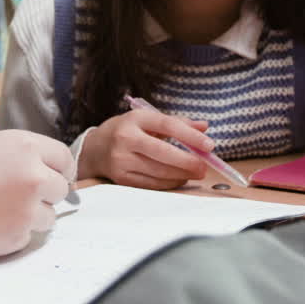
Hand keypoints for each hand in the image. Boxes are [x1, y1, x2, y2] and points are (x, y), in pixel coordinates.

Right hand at [0, 130, 73, 257]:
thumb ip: (5, 149)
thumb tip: (15, 158)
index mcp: (23, 147)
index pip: (63, 157)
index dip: (59, 168)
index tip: (57, 176)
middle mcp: (33, 176)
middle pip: (60, 189)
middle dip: (45, 193)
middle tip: (22, 197)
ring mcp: (27, 209)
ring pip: (48, 217)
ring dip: (31, 216)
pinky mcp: (16, 237)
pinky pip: (26, 236)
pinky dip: (12, 234)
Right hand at [80, 109, 213, 189]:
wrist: (95, 148)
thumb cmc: (128, 131)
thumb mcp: (149, 120)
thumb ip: (178, 123)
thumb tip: (204, 127)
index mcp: (136, 119)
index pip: (167, 125)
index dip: (190, 136)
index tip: (209, 145)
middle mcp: (126, 138)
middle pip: (163, 152)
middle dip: (188, 161)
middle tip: (204, 167)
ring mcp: (121, 160)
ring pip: (158, 171)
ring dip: (181, 175)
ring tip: (195, 173)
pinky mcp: (121, 178)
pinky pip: (151, 184)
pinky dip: (169, 183)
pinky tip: (179, 179)